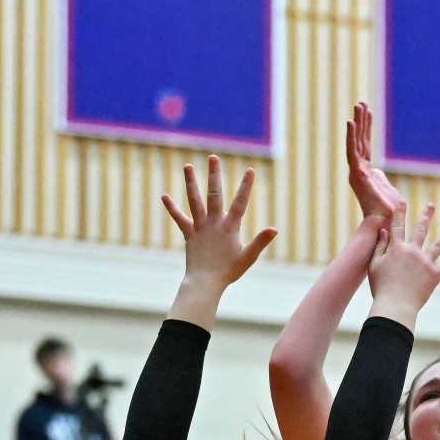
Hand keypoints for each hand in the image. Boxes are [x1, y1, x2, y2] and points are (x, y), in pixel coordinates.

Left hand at [162, 155, 277, 287]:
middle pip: (214, 194)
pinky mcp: (189, 234)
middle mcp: (213, 223)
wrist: (204, 282)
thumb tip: (274, 229)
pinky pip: (179, 218)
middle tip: (213, 157)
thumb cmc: (228, 272)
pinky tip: (165, 196)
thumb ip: (260, 241)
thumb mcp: (248, 257)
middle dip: (214, 175)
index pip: (240, 202)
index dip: (246, 186)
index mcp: (229, 227)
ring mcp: (200, 227)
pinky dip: (172, 208)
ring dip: (191, 183)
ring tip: (188, 166)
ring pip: (194, 200)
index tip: (249, 170)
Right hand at [347, 102, 402, 221]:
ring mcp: (357, 171)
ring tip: (357, 105)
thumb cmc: (388, 210)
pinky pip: (353, 151)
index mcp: (366, 171)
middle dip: (361, 120)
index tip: (367, 111)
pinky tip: (351, 122)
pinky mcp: (357, 174)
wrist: (384, 222)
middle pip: (359, 140)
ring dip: (356, 123)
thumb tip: (378, 174)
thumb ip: (380, 178)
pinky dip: (351, 136)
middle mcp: (359, 169)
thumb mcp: (385, 188)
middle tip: (361, 102)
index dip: (366, 128)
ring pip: (355, 142)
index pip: (365, 144)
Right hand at [368, 200, 439, 324]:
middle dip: (426, 216)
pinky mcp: (435, 275)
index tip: (402, 202)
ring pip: (438, 245)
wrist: (395, 304)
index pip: (398, 226)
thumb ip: (379, 247)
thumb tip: (384, 231)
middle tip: (431, 205)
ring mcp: (426, 262)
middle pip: (420, 230)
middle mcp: (413, 251)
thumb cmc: (381, 287)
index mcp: (397, 248)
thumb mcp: (374, 265)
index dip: (400, 213)